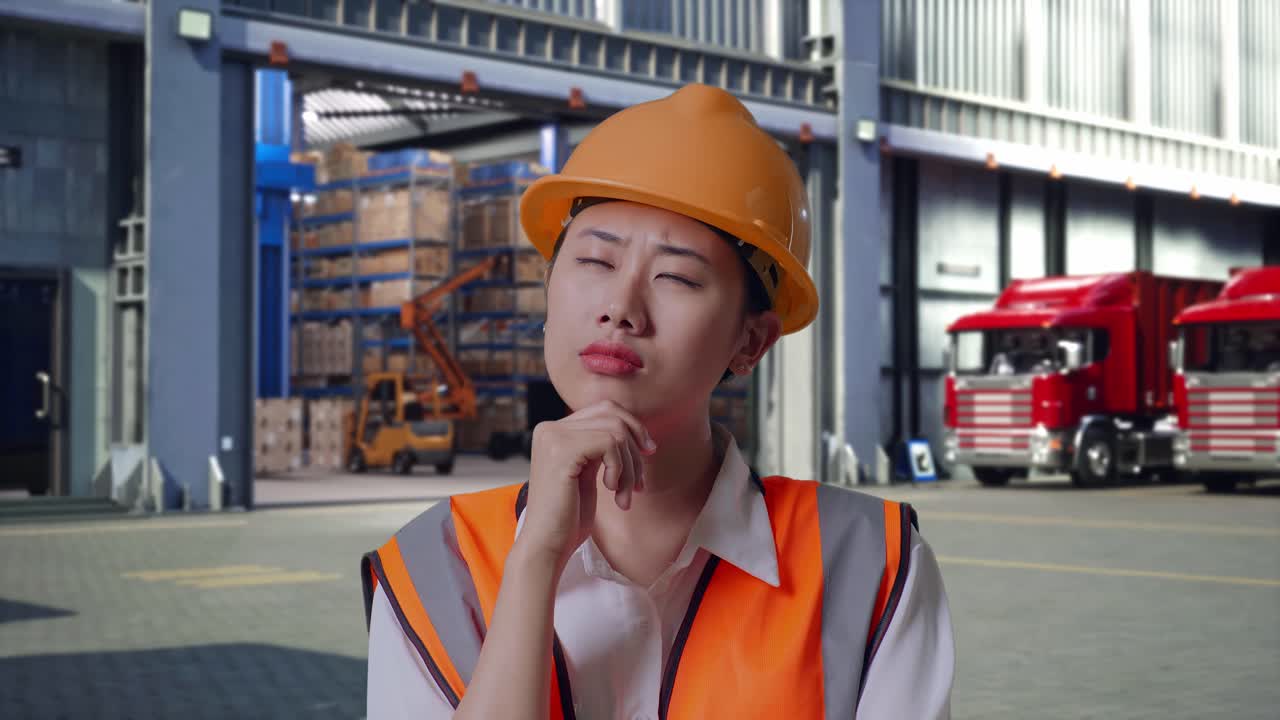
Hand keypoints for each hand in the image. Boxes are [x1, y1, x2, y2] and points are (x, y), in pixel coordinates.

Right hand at [517, 400, 656, 569]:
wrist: (547, 545)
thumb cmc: (568, 516)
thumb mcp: (588, 472)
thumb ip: (601, 447)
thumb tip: (638, 432)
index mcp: (554, 431)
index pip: (605, 409)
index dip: (633, 428)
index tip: (648, 453)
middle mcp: (550, 428)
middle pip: (613, 415)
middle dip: (635, 448)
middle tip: (638, 482)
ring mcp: (554, 436)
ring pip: (615, 431)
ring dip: (630, 466)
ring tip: (624, 495)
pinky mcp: (562, 450)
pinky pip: (610, 443)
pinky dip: (620, 469)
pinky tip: (610, 491)